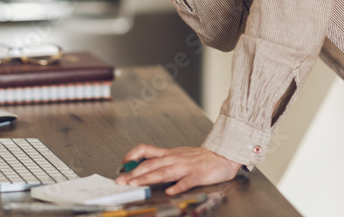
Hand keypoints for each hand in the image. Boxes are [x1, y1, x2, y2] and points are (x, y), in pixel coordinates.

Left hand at [115, 144, 239, 195]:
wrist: (223, 156)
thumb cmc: (200, 157)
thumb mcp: (178, 154)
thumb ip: (162, 160)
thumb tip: (143, 167)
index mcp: (169, 153)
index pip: (146, 151)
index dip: (132, 156)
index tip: (121, 164)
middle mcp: (174, 158)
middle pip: (150, 164)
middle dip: (134, 173)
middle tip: (121, 181)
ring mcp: (185, 166)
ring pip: (164, 172)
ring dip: (148, 178)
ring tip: (136, 184)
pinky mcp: (197, 175)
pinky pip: (186, 181)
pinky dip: (177, 186)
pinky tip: (170, 192)